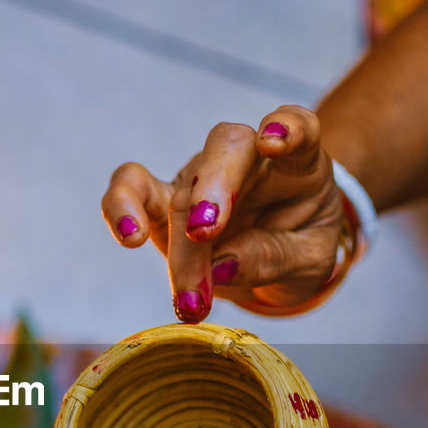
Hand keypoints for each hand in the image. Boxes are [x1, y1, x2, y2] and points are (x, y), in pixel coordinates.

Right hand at [102, 105, 342, 323]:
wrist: (278, 259)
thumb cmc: (298, 246)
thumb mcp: (306, 261)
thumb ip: (272, 257)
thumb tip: (220, 268)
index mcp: (296, 165)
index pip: (297, 129)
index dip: (287, 127)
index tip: (274, 143)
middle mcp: (246, 159)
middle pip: (226, 150)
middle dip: (210, 191)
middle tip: (203, 234)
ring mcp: (201, 175)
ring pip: (182, 192)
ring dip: (182, 251)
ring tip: (189, 299)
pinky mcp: (164, 199)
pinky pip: (132, 187)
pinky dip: (121, 205)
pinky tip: (128, 236)